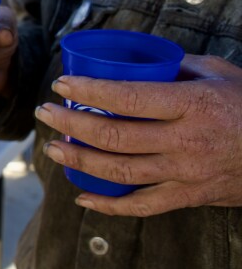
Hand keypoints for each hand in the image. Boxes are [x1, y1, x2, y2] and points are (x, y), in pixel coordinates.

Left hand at [36, 54, 241, 216]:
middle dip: (71, 124)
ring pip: (119, 172)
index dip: (88, 92)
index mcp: (191, 104)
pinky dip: (109, 207)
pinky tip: (84, 199)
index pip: (126, 99)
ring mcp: (187, 173)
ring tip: (53, 150)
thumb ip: (179, 67)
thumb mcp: (222, 74)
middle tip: (46, 113)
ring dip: (79, 162)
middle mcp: (185, 141)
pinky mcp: (191, 197)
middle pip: (114, 137)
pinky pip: (143, 207)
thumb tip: (141, 61)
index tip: (62, 84)